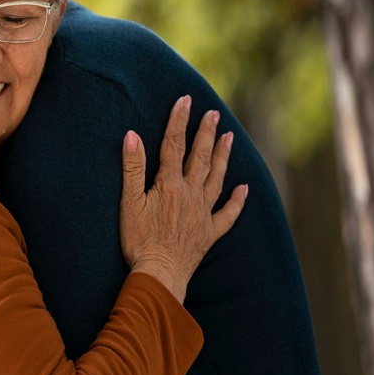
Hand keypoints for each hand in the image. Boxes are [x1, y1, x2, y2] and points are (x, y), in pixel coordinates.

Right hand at [120, 95, 247, 302]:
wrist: (160, 274)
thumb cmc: (139, 240)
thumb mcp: (129, 202)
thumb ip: (132, 168)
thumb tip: (132, 135)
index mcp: (169, 185)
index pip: (174, 145)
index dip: (179, 121)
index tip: (185, 100)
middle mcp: (191, 195)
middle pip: (199, 158)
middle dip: (205, 133)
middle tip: (213, 113)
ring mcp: (203, 214)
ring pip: (216, 179)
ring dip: (222, 157)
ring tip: (228, 137)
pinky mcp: (209, 233)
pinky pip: (227, 214)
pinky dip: (237, 201)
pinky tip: (244, 189)